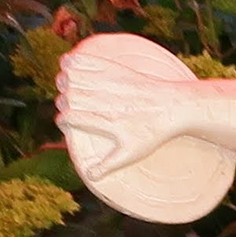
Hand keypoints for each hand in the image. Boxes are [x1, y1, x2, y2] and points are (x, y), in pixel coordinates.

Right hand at [55, 45, 186, 179]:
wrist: (173, 107)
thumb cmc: (152, 133)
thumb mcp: (132, 153)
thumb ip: (109, 164)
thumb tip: (90, 176)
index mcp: (108, 122)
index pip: (72, 117)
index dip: (63, 120)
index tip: (64, 122)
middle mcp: (107, 101)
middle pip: (69, 96)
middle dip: (62, 100)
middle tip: (66, 104)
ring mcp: (110, 83)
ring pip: (73, 76)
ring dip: (64, 80)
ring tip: (65, 86)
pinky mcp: (115, 68)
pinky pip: (86, 60)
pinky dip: (73, 60)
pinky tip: (67, 64)